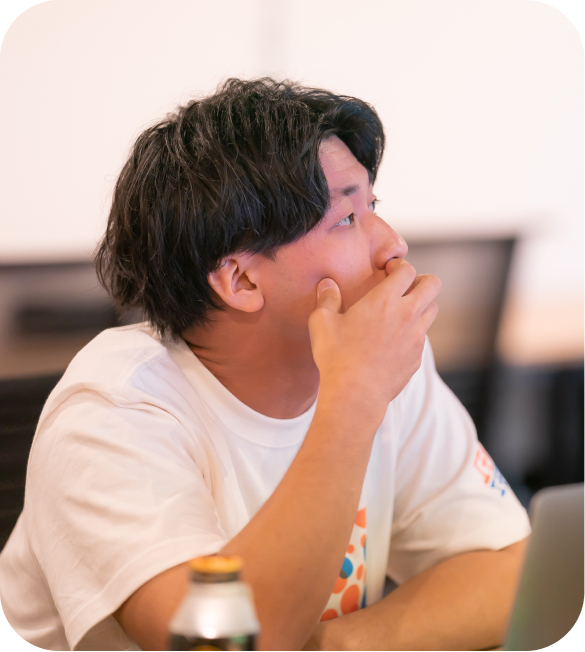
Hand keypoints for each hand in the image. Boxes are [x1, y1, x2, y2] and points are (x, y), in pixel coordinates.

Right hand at [308, 259, 440, 426]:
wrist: (355, 394)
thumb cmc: (336, 357)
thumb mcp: (322, 323)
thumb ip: (327, 298)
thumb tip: (327, 284)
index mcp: (384, 300)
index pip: (407, 270)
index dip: (399, 266)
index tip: (389, 271)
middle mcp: (406, 315)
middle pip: (432, 285)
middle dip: (421, 280)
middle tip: (404, 287)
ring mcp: (415, 337)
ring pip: (432, 310)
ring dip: (421, 305)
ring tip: (401, 312)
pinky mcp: (417, 357)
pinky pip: (423, 337)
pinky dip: (414, 332)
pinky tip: (395, 341)